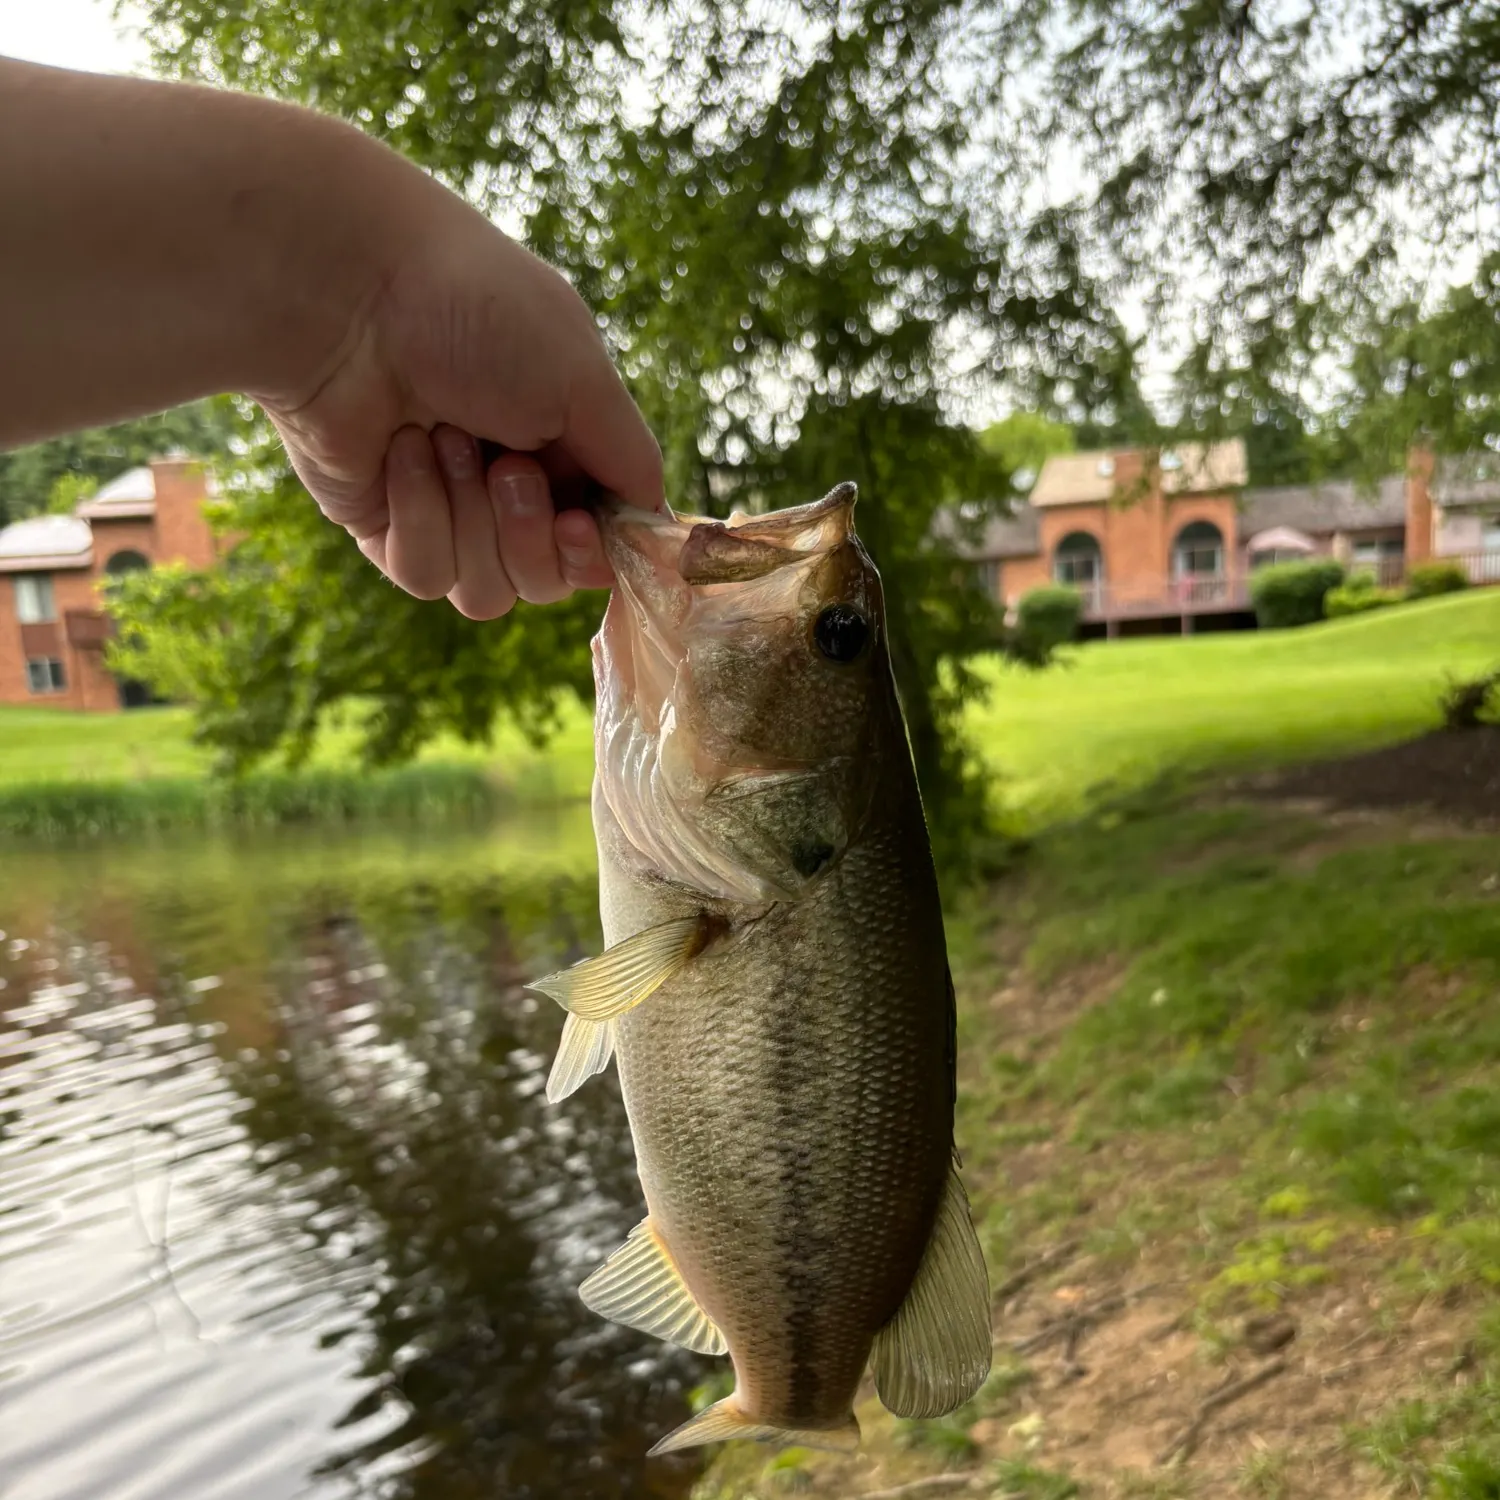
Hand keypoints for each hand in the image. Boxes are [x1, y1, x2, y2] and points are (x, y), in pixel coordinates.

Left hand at [259, 153, 661, 619]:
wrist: (349, 295)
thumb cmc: (474, 311)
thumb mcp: (584, 377)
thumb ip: (630, 461)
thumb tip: (653, 525)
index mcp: (563, 443)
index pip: (597, 542)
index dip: (592, 552)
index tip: (577, 523)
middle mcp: (507, 483)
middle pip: (546, 581)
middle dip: (528, 532)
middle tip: (506, 464)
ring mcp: (444, 510)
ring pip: (487, 592)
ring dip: (472, 519)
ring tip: (443, 438)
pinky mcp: (382, 527)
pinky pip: (425, 575)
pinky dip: (419, 516)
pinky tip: (400, 452)